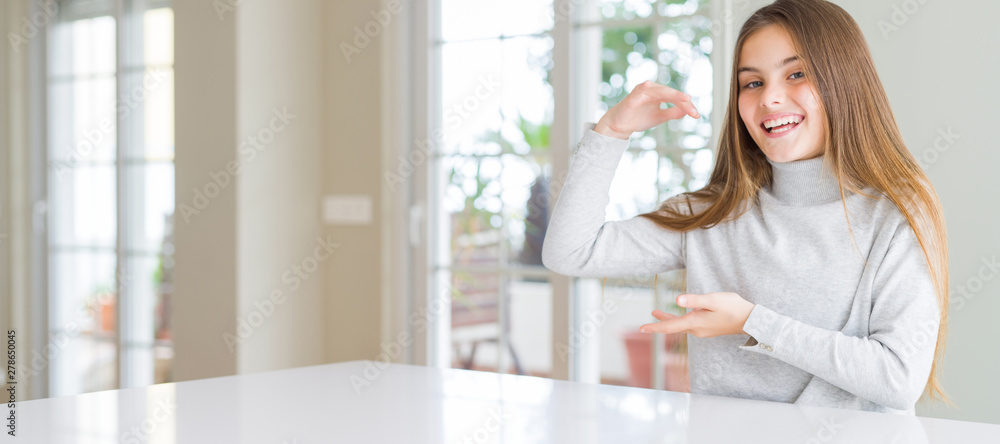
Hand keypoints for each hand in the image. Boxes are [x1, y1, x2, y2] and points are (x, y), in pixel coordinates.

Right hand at [593, 80, 699, 139]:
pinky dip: (645, 88)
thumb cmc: (638, 119)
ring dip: (674, 95)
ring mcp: (642, 91)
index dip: (687, 106)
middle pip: (672, 94)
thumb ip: (672, 113)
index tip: (696, 115)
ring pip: (662, 91)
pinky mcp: (633, 96)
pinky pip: (641, 91)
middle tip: (694, 113)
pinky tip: (648, 86)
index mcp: (659, 93)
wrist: (620, 126)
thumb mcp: (660, 117)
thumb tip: (687, 111)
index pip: (676, 98)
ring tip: (686, 99)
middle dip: (684, 103)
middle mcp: (652, 89)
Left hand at [639, 292, 755, 337]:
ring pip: (682, 325)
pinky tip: (684, 314)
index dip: (655, 327)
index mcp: (695, 322)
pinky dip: (681, 320)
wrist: (751, 321)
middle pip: (674, 326)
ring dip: (670, 320)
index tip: (641, 328)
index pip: (670, 326)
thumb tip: (676, 300)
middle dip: (661, 321)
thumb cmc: (733, 308)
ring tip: (659, 313)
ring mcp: (703, 330)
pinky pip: (690, 325)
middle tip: (650, 314)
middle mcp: (697, 329)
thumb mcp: (712, 300)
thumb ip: (694, 300)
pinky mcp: (709, 328)